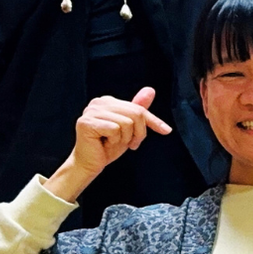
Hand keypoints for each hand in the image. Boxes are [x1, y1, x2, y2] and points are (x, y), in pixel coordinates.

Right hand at [53, 86, 170, 197]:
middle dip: (138, 133)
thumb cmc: (108, 147)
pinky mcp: (86, 122)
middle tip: (131, 144)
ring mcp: (91, 111)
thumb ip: (138, 110)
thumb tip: (150, 90)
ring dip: (125, 138)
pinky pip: (114, 129)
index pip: (138, 108)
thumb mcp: (129, 128)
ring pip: (126, 123)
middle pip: (135, 114)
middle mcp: (98, 102)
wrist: (90, 164)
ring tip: (114, 143)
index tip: (166, 130)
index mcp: (108, 101)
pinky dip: (114, 141)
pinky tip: (104, 144)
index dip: (153, 121)